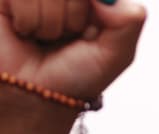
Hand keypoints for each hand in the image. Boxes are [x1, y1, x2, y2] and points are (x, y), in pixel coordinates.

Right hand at [0, 0, 144, 133]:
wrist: (35, 95)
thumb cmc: (75, 75)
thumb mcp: (117, 52)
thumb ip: (129, 19)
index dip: (88, 11)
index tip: (86, 31)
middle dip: (73, 18)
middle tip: (64, 38)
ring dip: (50, 23)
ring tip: (45, 37)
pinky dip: (27, 20)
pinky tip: (25, 31)